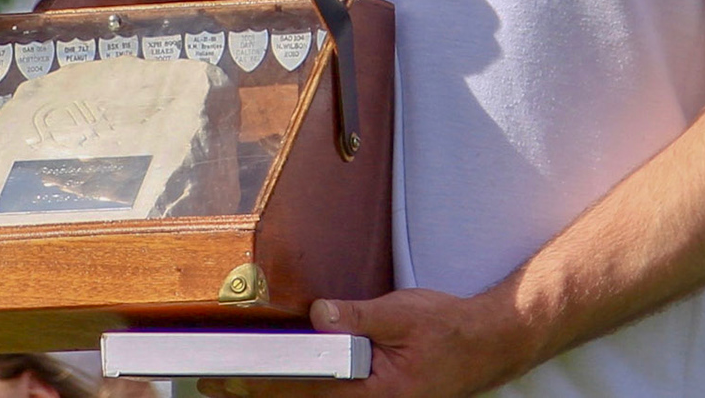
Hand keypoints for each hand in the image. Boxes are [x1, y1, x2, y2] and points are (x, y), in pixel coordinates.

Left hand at [198, 291, 527, 397]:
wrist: (489, 344)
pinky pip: (331, 393)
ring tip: (235, 381)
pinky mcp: (374, 395)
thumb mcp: (405, 314)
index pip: (308, 388)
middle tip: (215, 381)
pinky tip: (282, 376)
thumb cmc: (450, 330)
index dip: (264, 383)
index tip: (230, 376)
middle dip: (258, 390)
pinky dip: (303, 386)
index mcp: (378, 392)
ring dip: (278, 388)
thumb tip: (319, 314)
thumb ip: (360, 316)